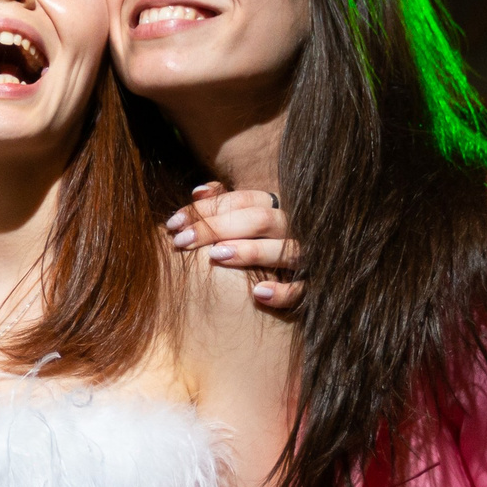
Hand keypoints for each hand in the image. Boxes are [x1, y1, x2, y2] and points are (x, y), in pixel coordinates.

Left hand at [167, 182, 303, 311]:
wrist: (301, 283)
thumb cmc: (257, 247)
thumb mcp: (241, 223)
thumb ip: (223, 206)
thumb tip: (198, 192)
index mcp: (274, 209)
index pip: (241, 200)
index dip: (206, 209)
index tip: (174, 223)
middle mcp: (293, 229)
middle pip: (259, 220)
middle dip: (217, 228)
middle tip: (182, 240)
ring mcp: (306, 257)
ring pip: (285, 249)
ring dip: (250, 251)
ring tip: (216, 255)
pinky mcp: (313, 287)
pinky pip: (302, 289)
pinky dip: (283, 291)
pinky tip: (258, 294)